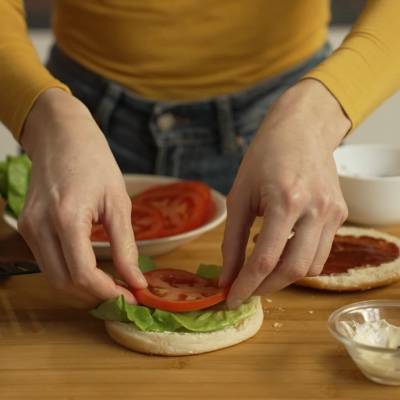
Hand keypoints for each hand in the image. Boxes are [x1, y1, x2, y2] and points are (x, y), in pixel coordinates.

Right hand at [19, 88, 145, 304]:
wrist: (62, 138)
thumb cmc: (94, 162)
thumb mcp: (118, 202)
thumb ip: (126, 246)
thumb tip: (136, 280)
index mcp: (66, 217)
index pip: (82, 274)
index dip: (108, 292)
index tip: (131, 297)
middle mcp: (40, 226)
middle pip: (64, 283)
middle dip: (96, 296)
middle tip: (124, 295)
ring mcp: (29, 228)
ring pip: (53, 277)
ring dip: (83, 289)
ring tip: (112, 285)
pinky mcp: (28, 227)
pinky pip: (48, 263)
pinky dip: (70, 274)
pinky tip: (93, 270)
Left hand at [220, 79, 350, 307]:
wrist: (301, 131)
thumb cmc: (264, 158)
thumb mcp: (240, 196)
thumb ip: (233, 240)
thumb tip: (227, 277)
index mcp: (286, 201)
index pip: (265, 260)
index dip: (245, 285)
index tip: (230, 299)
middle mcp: (316, 210)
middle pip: (293, 271)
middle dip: (265, 288)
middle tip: (244, 290)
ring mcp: (333, 213)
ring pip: (311, 267)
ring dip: (283, 277)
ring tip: (261, 269)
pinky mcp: (341, 215)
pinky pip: (321, 252)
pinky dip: (299, 260)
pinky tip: (281, 250)